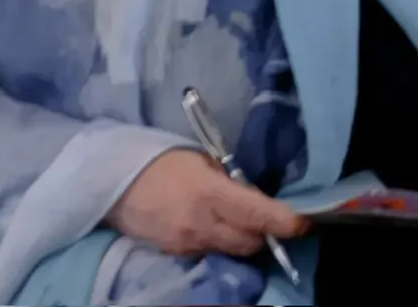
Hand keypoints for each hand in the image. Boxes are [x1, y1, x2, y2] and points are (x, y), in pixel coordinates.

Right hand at [106, 149, 306, 258]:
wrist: (115, 182)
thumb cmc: (163, 162)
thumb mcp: (202, 161)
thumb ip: (230, 182)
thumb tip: (254, 196)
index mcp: (210, 193)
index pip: (255, 214)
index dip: (282, 222)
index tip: (302, 224)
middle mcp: (201, 224)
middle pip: (249, 242)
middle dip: (264, 234)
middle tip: (270, 220)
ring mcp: (187, 243)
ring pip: (231, 250)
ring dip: (241, 239)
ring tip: (237, 220)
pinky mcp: (176, 254)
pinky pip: (209, 252)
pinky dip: (219, 242)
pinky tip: (212, 225)